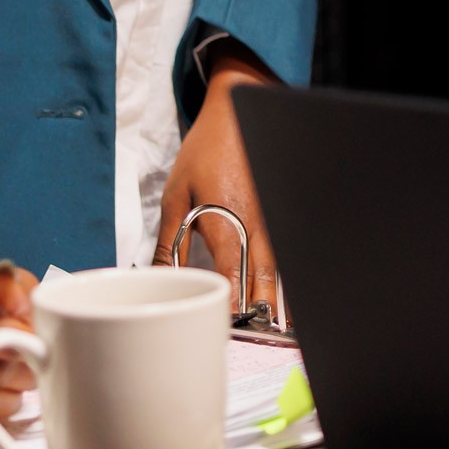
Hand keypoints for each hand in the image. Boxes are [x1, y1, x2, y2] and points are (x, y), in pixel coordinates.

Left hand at [155, 43, 282, 320]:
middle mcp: (256, 222)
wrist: (239, 109)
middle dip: (262, 309)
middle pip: (264, 276)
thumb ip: (170, 240)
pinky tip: (291, 291)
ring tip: (283, 327)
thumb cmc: (205, 149)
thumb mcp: (177, 193)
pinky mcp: (281, 209)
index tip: (228, 327)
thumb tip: (157, 276)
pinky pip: (287, 248)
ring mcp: (274, 215)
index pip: (232, 273)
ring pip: (282, 265)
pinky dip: (289, 273)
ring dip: (281, 296)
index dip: (231, 303)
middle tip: (262, 339)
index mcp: (227, 219)